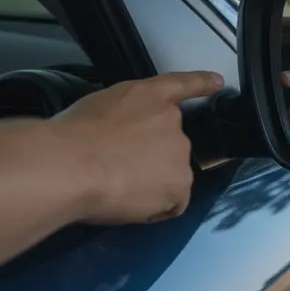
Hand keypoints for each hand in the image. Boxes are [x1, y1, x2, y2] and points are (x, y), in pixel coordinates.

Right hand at [51, 70, 223, 224]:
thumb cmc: (72, 135)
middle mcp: (173, 122)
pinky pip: (172, 202)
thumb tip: (116, 139)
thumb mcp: (96, 109)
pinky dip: (157, 208)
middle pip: (169, 144)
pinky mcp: (179, 185)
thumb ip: (119, 118)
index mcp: (149, 96)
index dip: (202, 83)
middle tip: (115, 169)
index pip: (181, 85)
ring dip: (152, 183)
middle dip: (149, 158)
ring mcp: (180, 154)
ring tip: (118, 188)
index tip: (218, 83)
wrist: (73, 164)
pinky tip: (132, 206)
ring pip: (171, 175)